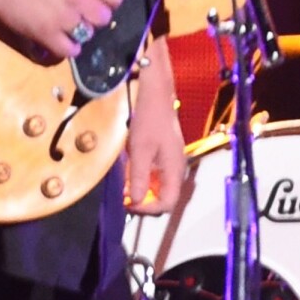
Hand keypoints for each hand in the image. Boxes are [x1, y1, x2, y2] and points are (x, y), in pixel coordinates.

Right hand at [0, 0, 123, 59]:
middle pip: (104, 18)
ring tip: (66, 26)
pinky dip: (68, 47)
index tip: (101, 3)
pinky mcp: (46, 34)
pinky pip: (69, 50)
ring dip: (79, 32)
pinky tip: (60, 40)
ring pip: (87, 34)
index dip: (110, 1)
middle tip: (81, 15)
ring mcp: (61, 18)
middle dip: (95, 18)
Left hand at [124, 37, 185, 214]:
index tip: (128, 203)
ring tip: (123, 182)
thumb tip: (136, 202)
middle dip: (143, 199)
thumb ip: (140, 178)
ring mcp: (169, 159)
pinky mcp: (162, 151)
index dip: (147, 210)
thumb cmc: (148, 118)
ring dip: (140, 187)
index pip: (166, 203)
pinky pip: (153, 172)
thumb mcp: (140, 150)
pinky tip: (128, 168)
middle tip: (123, 194)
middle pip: (162, 196)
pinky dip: (141, 175)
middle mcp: (176, 167)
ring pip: (157, 185)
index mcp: (175, 169)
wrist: (153, 90)